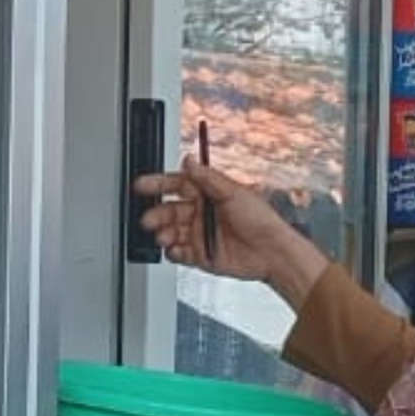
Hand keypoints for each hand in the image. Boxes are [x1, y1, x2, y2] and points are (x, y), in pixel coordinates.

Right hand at [135, 161, 328, 297]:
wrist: (273, 253)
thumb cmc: (261, 220)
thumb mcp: (234, 192)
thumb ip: (208, 178)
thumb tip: (189, 159)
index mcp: (208, 194)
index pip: (176, 185)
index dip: (158, 184)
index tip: (141, 185)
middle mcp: (202, 213)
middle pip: (169, 210)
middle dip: (157, 214)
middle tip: (150, 219)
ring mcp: (200, 234)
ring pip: (171, 232)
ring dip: (163, 233)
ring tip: (163, 236)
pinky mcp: (201, 255)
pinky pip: (179, 253)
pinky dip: (173, 252)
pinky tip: (173, 250)